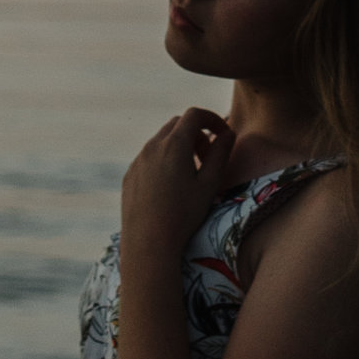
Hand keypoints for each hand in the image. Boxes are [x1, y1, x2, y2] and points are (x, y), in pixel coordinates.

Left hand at [121, 109, 234, 257]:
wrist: (148, 243)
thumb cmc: (184, 214)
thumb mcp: (210, 184)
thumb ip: (220, 154)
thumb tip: (228, 134)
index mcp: (174, 144)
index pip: (195, 115)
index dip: (212, 119)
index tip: (223, 134)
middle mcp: (152, 146)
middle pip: (178, 124)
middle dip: (197, 134)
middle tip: (208, 158)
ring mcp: (138, 160)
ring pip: (162, 140)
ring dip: (180, 147)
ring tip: (191, 174)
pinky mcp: (130, 175)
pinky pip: (149, 157)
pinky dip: (164, 160)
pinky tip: (171, 187)